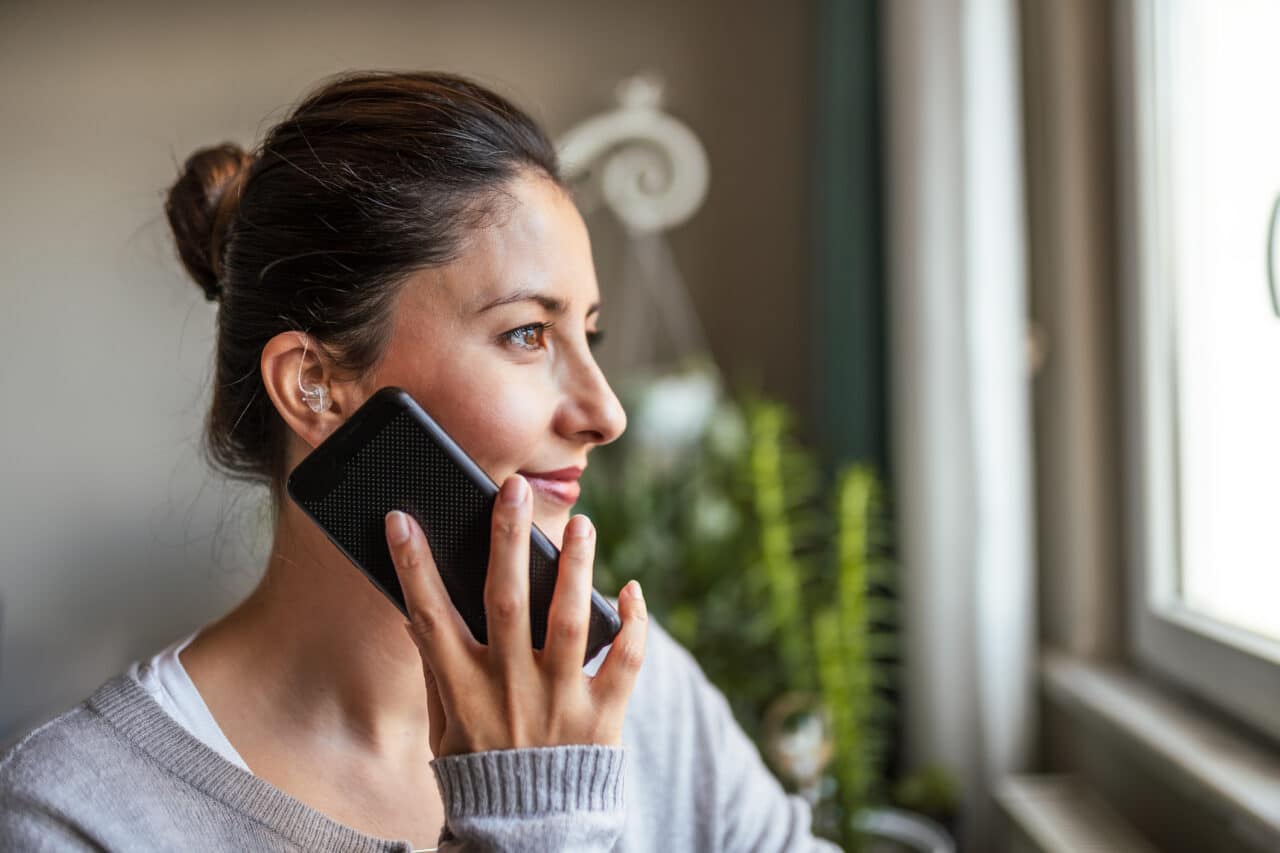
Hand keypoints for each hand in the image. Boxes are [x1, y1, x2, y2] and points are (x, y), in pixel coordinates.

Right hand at [384, 473, 646, 757]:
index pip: (430, 617)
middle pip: (506, 601)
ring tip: (582, 524)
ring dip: (575, 568)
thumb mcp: (443, 727)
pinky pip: (624, 661)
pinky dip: (632, 624)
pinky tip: (631, 589)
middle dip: (508, 541)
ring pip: (570, 620)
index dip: (414, 566)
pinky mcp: (603, 716)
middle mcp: (509, 689)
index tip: (403, 518)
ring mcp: (559, 702)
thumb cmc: (481, 769)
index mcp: (463, 689)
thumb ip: (436, 671)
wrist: (528, 833)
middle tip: (513, 490)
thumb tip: (416, 616)